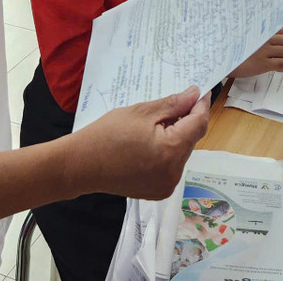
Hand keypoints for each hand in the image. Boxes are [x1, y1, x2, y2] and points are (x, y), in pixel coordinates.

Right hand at [69, 87, 208, 199]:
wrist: (82, 165)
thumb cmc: (108, 135)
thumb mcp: (142, 112)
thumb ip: (173, 104)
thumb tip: (195, 95)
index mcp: (171, 151)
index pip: (198, 123)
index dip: (201, 105)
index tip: (201, 92)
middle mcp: (174, 172)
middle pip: (191, 139)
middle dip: (186, 121)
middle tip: (174, 104)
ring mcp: (167, 185)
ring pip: (182, 153)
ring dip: (177, 137)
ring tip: (156, 124)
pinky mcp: (158, 191)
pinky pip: (172, 166)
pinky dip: (167, 152)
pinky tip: (151, 142)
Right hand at [230, 30, 282, 78]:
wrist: (224, 61)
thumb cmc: (234, 52)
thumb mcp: (246, 40)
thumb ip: (258, 38)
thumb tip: (270, 41)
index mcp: (261, 33)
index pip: (282, 32)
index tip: (281, 45)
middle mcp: (264, 41)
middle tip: (282, 55)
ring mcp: (264, 52)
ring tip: (279, 62)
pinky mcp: (263, 64)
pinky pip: (281, 64)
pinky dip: (282, 68)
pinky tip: (276, 69)